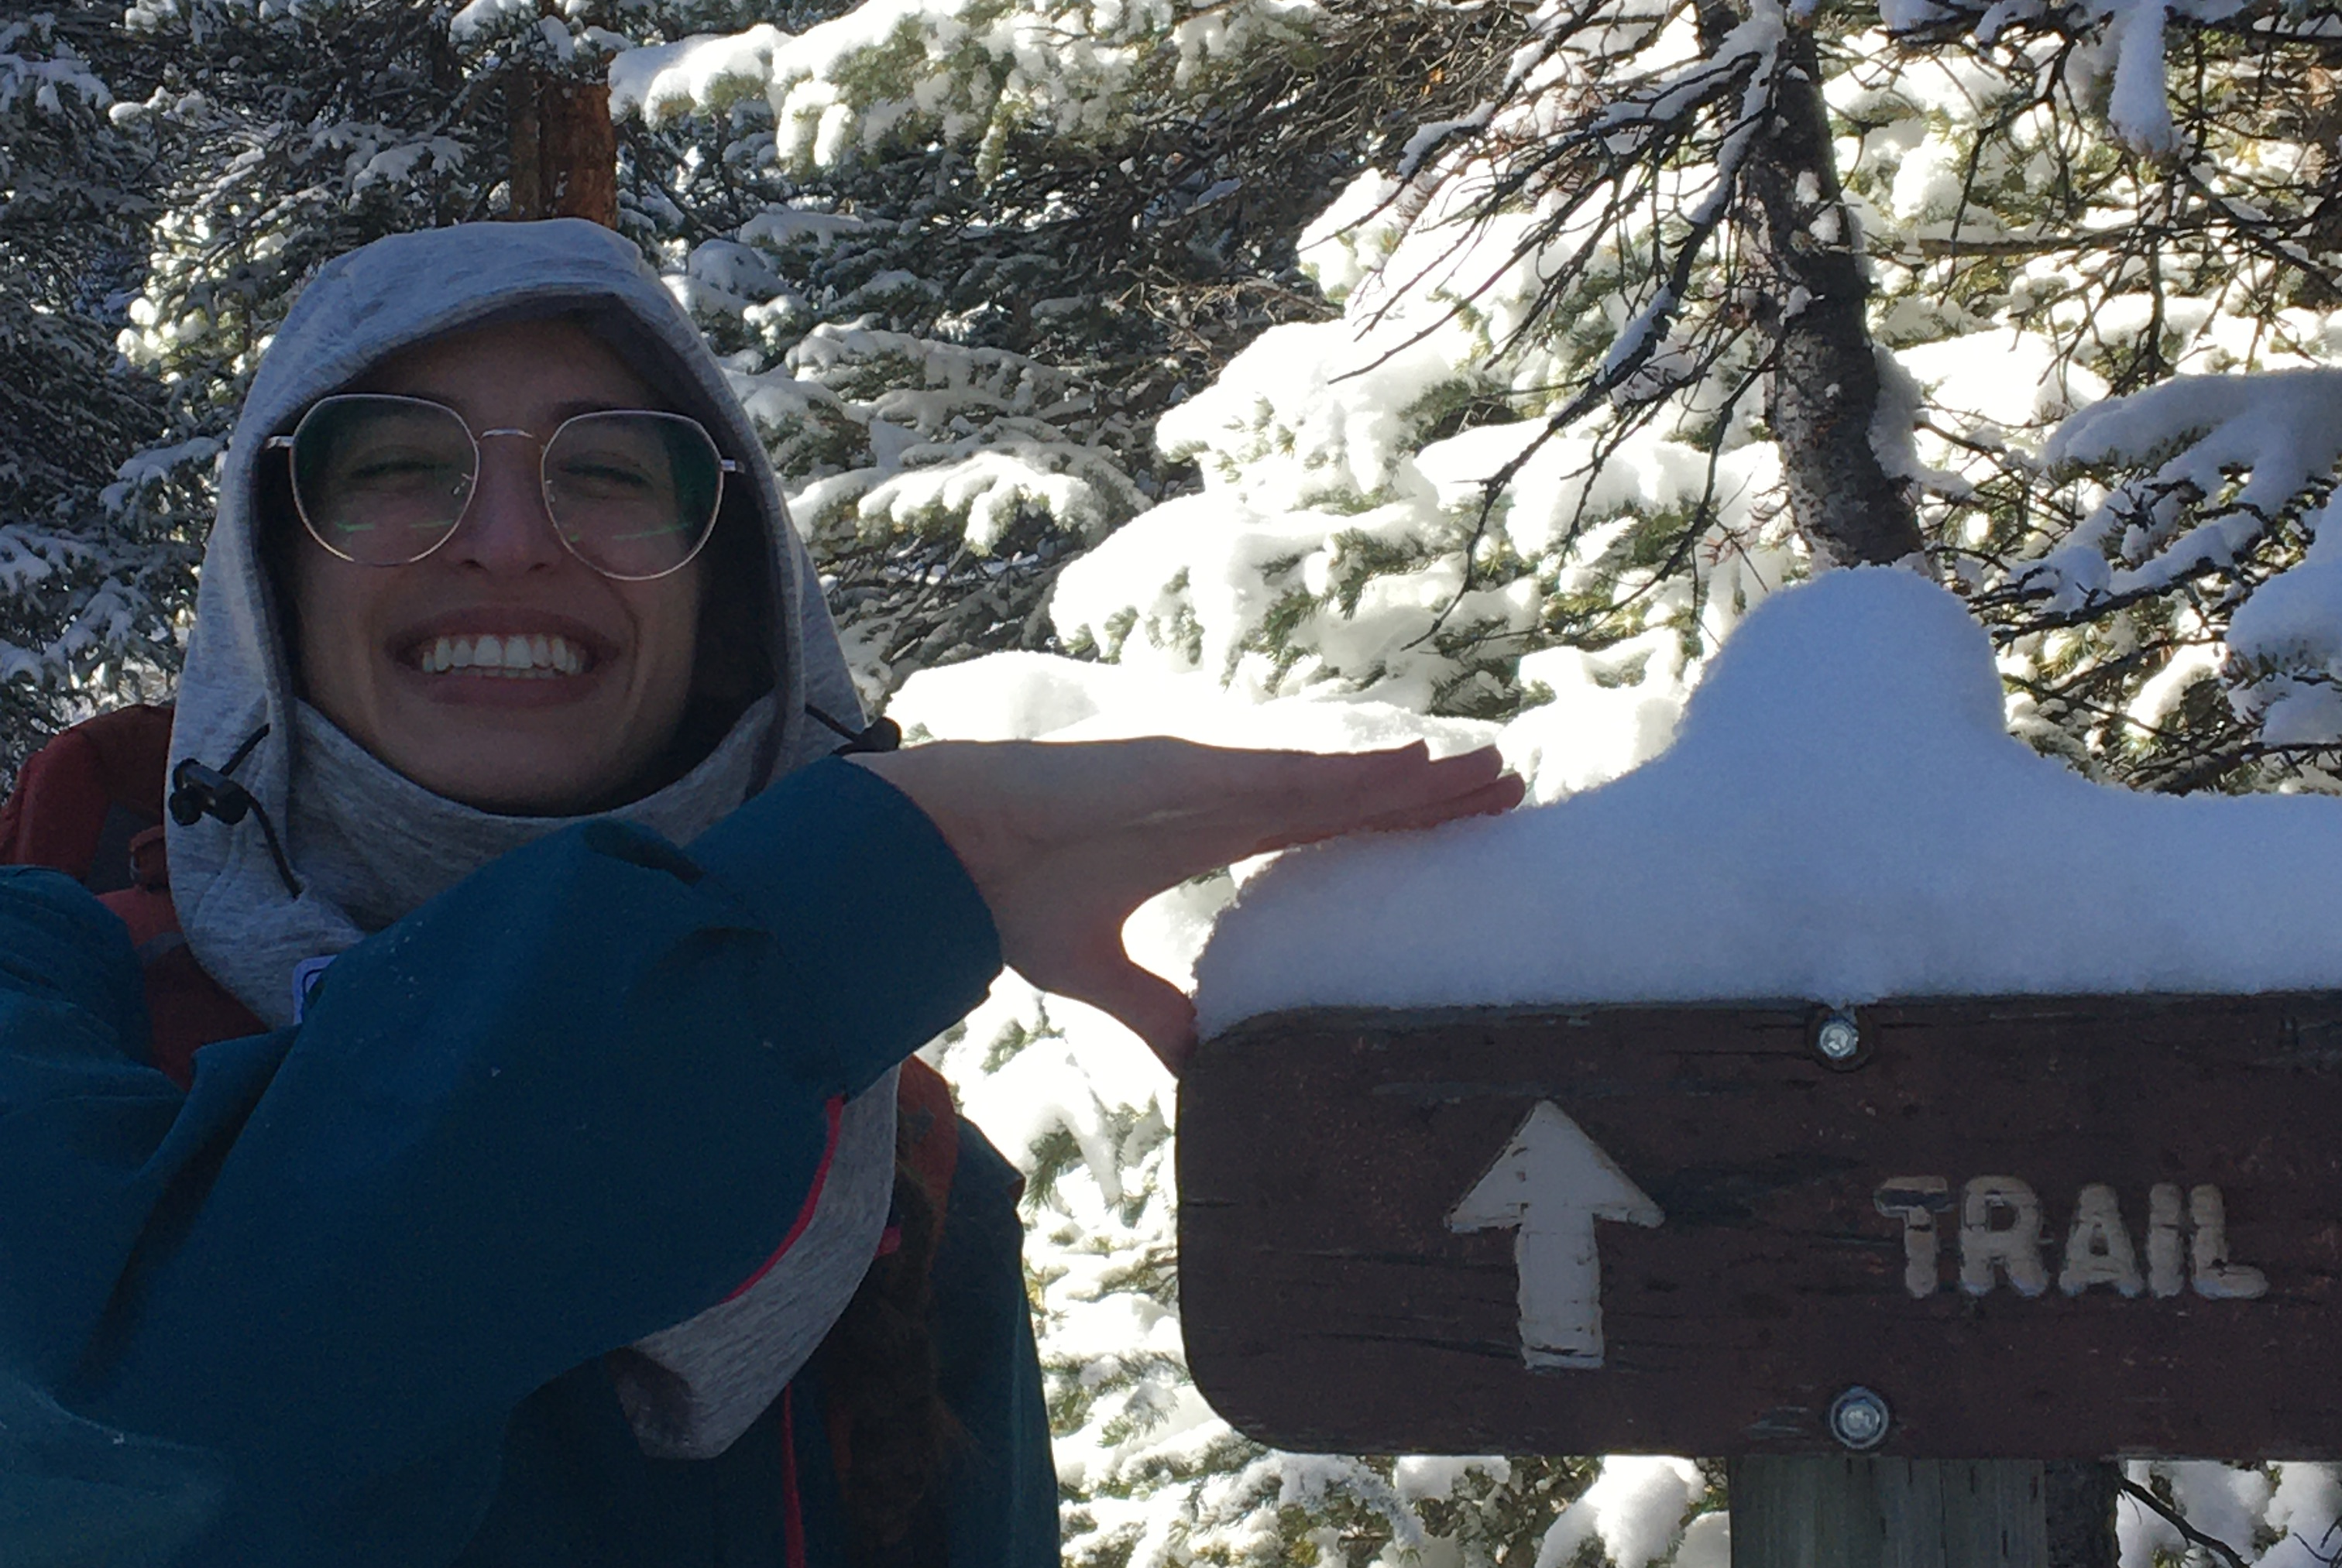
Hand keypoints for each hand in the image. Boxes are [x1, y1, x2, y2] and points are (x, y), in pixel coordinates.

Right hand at [848, 738, 1521, 1071]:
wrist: (941, 853)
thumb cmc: (1007, 895)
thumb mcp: (1100, 972)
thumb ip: (1155, 1010)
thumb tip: (1203, 1066)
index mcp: (1209, 837)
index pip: (1327, 835)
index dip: (1395, 835)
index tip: (1460, 840)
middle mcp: (1220, 799)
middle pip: (1352, 798)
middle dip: (1430, 798)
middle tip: (1514, 794)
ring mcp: (1204, 778)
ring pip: (1335, 776)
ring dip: (1414, 776)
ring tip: (1491, 771)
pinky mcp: (1179, 771)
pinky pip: (1280, 772)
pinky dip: (1349, 771)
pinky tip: (1411, 766)